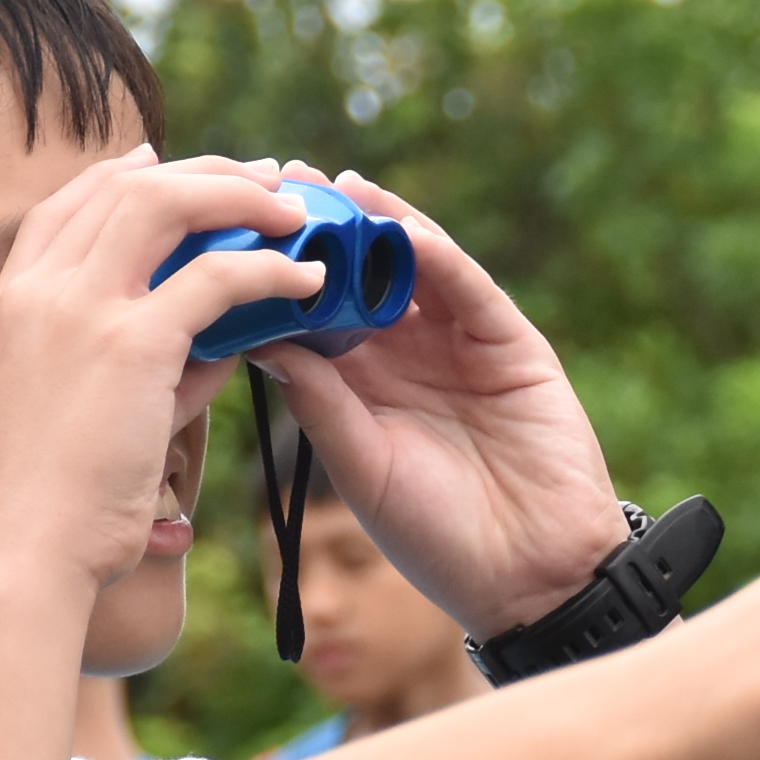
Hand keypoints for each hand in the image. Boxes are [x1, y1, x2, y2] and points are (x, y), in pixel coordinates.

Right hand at [0, 147, 320, 587]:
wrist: (24, 552)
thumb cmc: (56, 507)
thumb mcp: (86, 416)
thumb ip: (149, 369)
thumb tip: (223, 348)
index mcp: (8, 307)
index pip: (61, 207)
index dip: (116, 175)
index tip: (162, 162)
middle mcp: (37, 293)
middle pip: (121, 188)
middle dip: (199, 170)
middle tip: (258, 176)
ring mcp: (77, 309)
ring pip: (165, 204)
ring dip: (238, 196)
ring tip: (293, 211)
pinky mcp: (131, 343)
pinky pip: (217, 276)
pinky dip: (270, 266)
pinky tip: (308, 277)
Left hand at [239, 169, 633, 634]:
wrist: (529, 577)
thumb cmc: (437, 539)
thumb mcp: (360, 466)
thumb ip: (316, 402)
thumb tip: (254, 335)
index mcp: (361, 388)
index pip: (311, 313)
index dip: (275, 273)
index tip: (230, 234)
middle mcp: (406, 355)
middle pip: (358, 274)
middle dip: (320, 228)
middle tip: (273, 181)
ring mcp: (459, 343)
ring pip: (412, 265)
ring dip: (375, 222)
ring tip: (329, 186)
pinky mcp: (509, 342)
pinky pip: (467, 287)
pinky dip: (435, 254)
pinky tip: (400, 229)